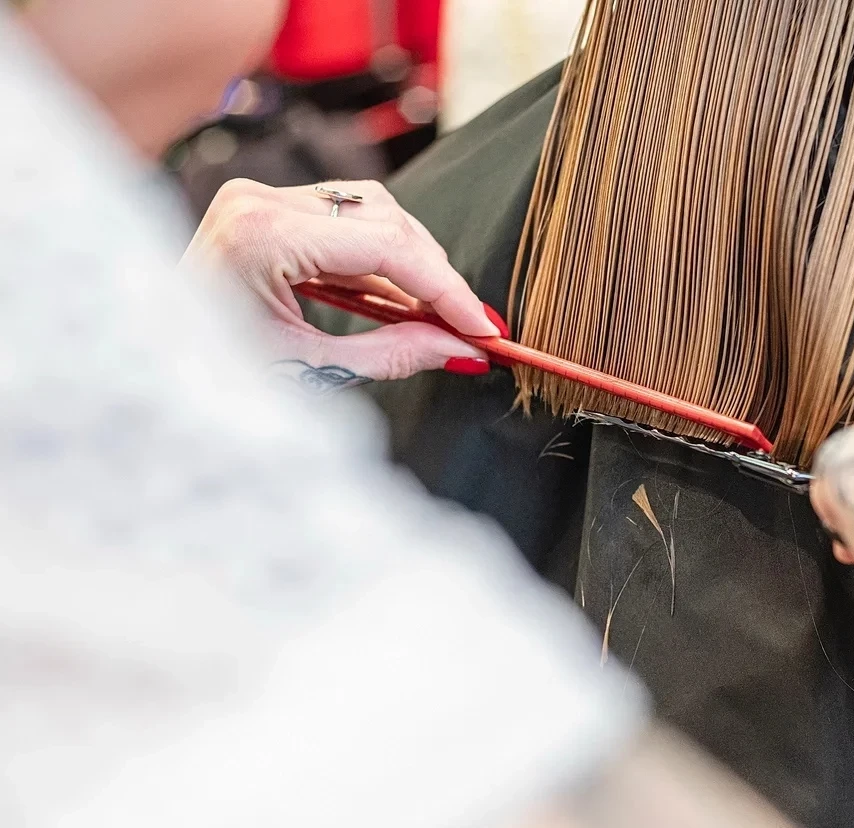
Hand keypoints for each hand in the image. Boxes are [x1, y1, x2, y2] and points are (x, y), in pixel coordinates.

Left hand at [182, 179, 499, 385]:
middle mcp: (260, 200)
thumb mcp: (306, 370)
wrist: (142, 365)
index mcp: (261, 235)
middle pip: (386, 219)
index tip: (482, 327)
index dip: (446, 290)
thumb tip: (461, 350)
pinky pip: (346, 223)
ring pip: (373, 212)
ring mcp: (260, 198)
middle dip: (434, 277)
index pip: (387, 247)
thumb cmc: (205, 374)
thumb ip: (391, 354)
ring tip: (434, 319)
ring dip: (411, 264)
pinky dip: (379, 262)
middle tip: (467, 330)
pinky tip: (399, 303)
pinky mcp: (264, 209)